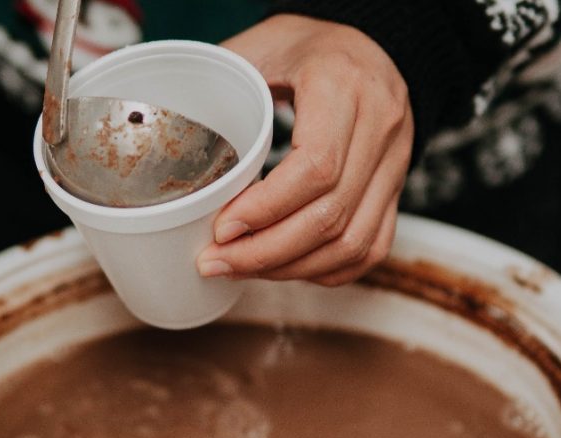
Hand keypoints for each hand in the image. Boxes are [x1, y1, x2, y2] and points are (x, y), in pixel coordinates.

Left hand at [197, 14, 414, 286]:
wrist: (369, 44)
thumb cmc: (308, 46)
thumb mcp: (262, 46)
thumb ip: (221, 84)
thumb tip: (163, 126)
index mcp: (344, 86)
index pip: (316, 168)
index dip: (266, 209)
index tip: (222, 228)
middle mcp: (381, 127)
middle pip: (332, 215)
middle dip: (268, 252)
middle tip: (218, 261)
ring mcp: (396, 162)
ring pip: (354, 242)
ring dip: (293, 267)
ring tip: (243, 268)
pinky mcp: (397, 187)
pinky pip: (372, 246)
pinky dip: (327, 269)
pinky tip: (286, 267)